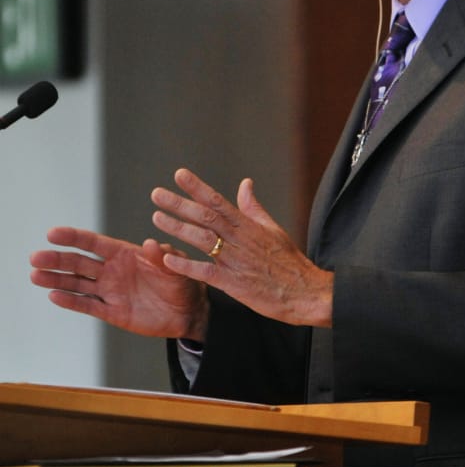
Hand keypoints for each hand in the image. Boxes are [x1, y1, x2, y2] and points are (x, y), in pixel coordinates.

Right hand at [30, 227, 208, 340]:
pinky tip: (53, 296)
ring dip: (57, 280)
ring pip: (78, 284)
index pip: (94, 243)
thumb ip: (163, 256)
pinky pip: (88, 306)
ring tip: (35, 275)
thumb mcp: (176, 265)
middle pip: (79, 263)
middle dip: (57, 259)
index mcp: (125, 254)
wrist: (189, 311)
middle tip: (36, 257)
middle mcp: (113, 271)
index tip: (52, 233)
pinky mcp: (113, 312)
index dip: (74, 237)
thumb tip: (150, 244)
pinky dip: (71, 302)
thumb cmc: (183, 282)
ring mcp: (111, 291)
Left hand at [151, 168, 332, 327]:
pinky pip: (205, 272)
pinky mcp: (233, 283)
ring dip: (178, 228)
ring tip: (157, 217)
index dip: (197, 187)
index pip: (218, 200)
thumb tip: (245, 183)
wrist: (304, 292)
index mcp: (248, 225)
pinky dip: (186, 265)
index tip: (179, 174)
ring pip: (202, 239)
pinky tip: (168, 258)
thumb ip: (253, 207)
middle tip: (157, 194)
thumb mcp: (272, 228)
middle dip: (179, 204)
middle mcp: (240, 239)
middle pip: (205, 216)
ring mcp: (236, 260)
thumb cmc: (288, 261)